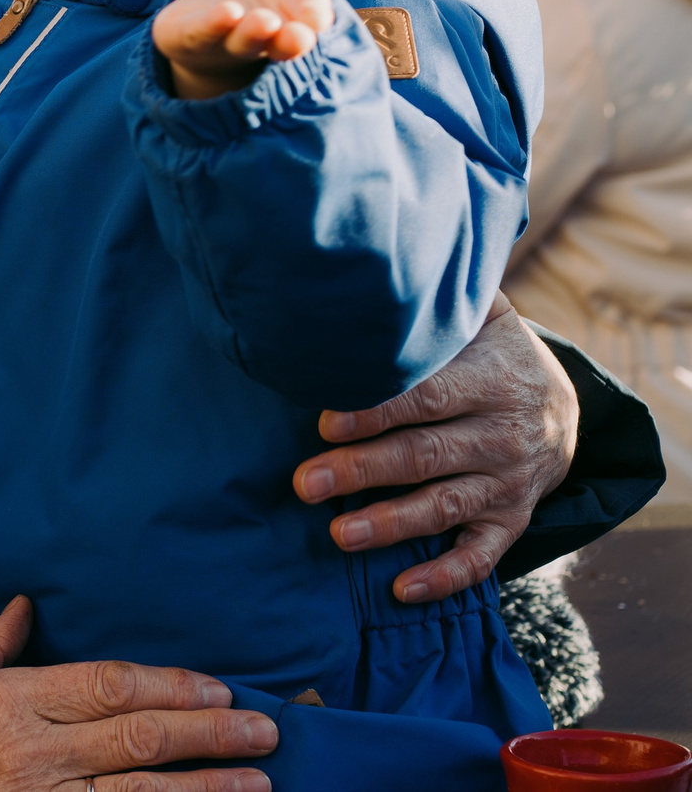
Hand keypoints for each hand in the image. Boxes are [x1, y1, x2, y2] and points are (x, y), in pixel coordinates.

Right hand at [0, 597, 273, 790]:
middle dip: (211, 735)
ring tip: (259, 782)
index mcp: (12, 700)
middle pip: (140, 738)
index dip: (173, 686)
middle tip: (266, 732)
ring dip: (206, 789)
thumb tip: (24, 602)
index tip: (221, 688)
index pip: (110, 686)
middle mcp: (35, 751)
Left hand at [153, 0, 333, 100]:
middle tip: (299, 34)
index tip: (317, 17)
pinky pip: (203, 32)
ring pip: (245, 40)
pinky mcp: (193, 37)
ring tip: (262, 21)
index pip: (310, 9)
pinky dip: (213, 24)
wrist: (207, 21)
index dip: (314, 12)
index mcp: (295, 9)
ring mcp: (231, 37)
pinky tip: (224, 12)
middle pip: (286, 39)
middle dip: (294, 38)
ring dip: (254, 32)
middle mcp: (269, 32)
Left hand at [295, 293, 577, 602]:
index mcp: (489, 382)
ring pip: (445, 508)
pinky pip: (481, 557)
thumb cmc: (488, 352)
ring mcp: (508, 484)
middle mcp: (502, 437)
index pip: (427, 399)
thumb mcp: (479, 317)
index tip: (324, 421)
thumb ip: (437, 304)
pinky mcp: (511, 521)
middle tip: (305, 482)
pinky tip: (401, 590)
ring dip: (391, 524)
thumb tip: (376, 277)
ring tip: (338, 534)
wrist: (562, 402)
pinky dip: (444, 577)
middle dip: (362, 471)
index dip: (376, 410)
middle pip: (424, 456)